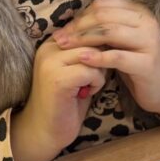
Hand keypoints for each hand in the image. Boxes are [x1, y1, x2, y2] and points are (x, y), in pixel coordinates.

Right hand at [10, 34, 105, 160]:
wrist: (46, 131)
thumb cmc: (67, 101)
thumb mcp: (78, 70)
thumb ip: (89, 52)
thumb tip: (113, 35)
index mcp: (53, 43)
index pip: (87, 29)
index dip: (101, 47)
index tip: (100, 65)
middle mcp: (49, 48)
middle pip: (92, 40)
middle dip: (101, 60)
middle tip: (93, 79)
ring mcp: (51, 62)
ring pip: (93, 55)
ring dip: (99, 72)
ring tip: (88, 86)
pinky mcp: (57, 79)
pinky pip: (91, 71)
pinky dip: (96, 83)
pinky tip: (86, 93)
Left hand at [53, 0, 159, 117]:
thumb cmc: (140, 60)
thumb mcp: (126, 35)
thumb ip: (113, 13)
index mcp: (140, 12)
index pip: (105, 4)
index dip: (82, 14)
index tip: (65, 28)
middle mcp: (147, 22)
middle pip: (105, 16)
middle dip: (78, 26)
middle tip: (59, 38)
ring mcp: (149, 42)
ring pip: (110, 32)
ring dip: (83, 39)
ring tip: (65, 46)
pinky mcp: (147, 63)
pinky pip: (118, 57)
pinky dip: (98, 57)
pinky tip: (82, 58)